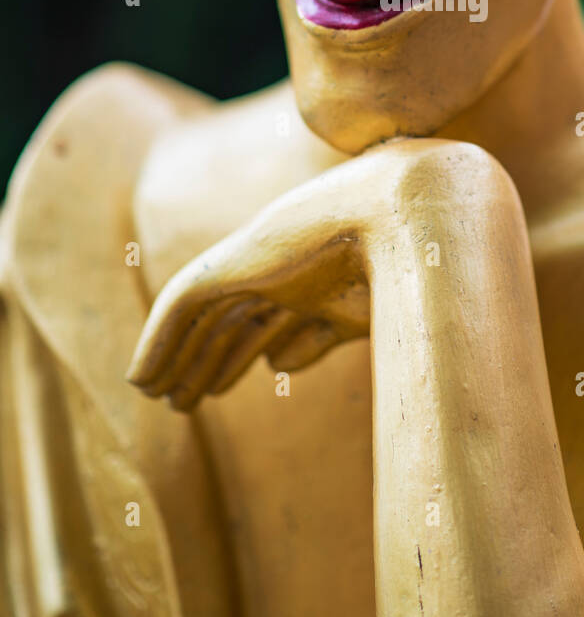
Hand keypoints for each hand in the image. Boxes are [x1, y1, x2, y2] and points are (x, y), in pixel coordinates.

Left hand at [126, 137, 457, 410]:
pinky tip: (140, 376)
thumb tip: (274, 365)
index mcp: (319, 284)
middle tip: (179, 402)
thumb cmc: (411, 268)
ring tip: (160, 397)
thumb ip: (316, 338)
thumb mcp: (359, 318)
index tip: (216, 390)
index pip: (271, 325)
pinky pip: (181, 305)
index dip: (243, 359)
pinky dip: (158, 340)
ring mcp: (259, 264)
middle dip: (205, 362)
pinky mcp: (233, 262)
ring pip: (203, 320)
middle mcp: (284, 272)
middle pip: (233, 323)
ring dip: (179, 360)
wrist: (406, 214)